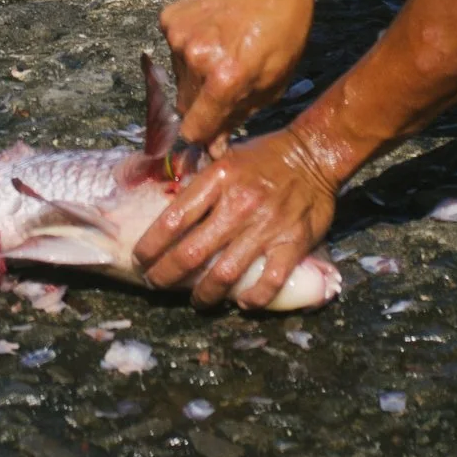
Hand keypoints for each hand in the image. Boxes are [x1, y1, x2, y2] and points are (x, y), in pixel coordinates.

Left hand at [134, 125, 337, 307]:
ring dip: (205, 294)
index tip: (141, 260)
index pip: (172, 220)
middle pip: (191, 254)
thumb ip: (201, 184)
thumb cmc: (265, 156)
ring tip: (198, 300)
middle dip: (166, 276)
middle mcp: (238, 205)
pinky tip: (242, 302)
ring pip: (224, 274)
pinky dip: (253, 298)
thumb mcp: (225, 157)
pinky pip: (269, 281)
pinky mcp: (292, 243)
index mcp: (217, 180)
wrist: (315, 154)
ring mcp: (266, 227)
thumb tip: (168, 205)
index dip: (151, 246)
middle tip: (158, 284)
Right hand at [159, 0, 314, 147]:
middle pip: (184, 104)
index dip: (203, 133)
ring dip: (195, 73)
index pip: (194, 129)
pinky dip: (188, 47)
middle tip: (224, 81)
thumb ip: (238, 116)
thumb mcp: (273, 83)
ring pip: (178, 76)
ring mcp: (179, 37)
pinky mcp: (170, 18)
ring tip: (222, 49)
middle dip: (202, 102)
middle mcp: (196, 60)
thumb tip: (213, 145)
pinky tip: (211, 32)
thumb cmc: (282, 30)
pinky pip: (173, 48)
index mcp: (225, 80)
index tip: (210, 129)